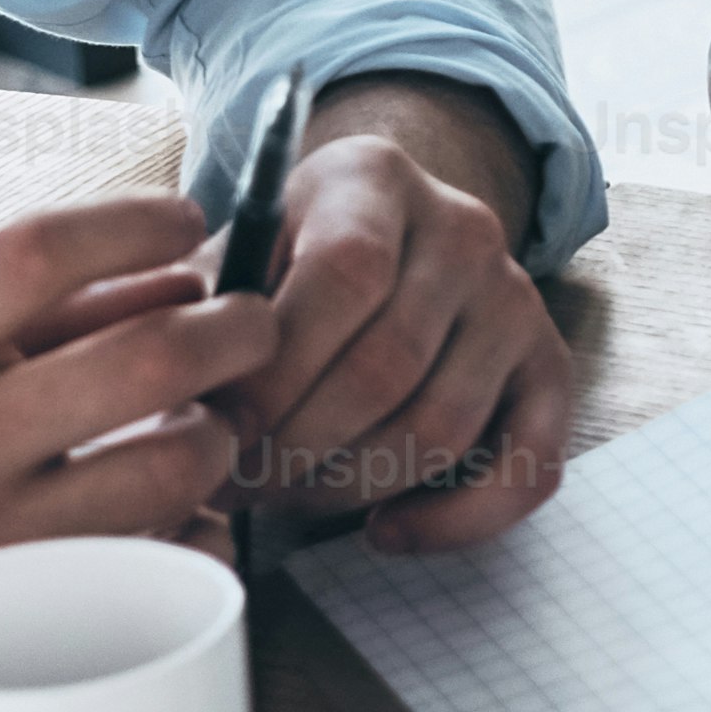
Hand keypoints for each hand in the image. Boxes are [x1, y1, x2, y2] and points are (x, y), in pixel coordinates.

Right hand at [0, 194, 265, 711]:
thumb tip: (128, 279)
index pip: (42, 252)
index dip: (138, 222)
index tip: (186, 222)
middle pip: (148, 357)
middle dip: (231, 329)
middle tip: (251, 324)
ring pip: (169, 471)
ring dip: (218, 436)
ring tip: (214, 423)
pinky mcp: (2, 626)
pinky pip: (148, 572)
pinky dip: (187, 538)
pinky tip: (184, 519)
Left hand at [222, 82, 575, 553]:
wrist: (386, 228)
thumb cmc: (287, 260)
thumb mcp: (240, 249)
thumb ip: (202, 312)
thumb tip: (161, 409)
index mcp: (374, 179)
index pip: (346, 274)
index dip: (278, 370)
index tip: (217, 431)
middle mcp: (463, 228)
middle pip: (390, 363)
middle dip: (298, 447)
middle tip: (233, 488)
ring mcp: (516, 298)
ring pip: (443, 424)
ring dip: (351, 487)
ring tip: (283, 502)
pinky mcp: (549, 366)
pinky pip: (530, 465)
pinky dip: (457, 521)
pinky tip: (385, 532)